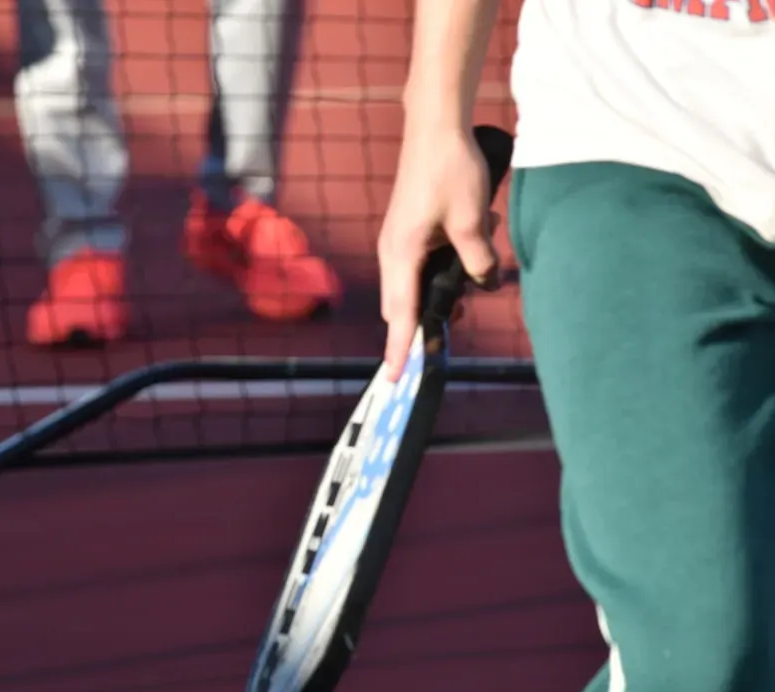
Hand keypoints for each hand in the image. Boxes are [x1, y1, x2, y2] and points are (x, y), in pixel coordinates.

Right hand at [377, 128, 499, 380]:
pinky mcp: (408, 230)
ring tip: (474, 275)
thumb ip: (478, 260)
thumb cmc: (450, 168)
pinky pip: (422, 263)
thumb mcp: (472, 220)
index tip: (396, 378)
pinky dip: (444, 266)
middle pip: (403, 305)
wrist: (436, 126)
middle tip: (457, 323)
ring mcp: (398, 241)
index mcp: (401, 254)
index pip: (400, 315)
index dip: (401, 348)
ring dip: (441, 289)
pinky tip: (474, 241)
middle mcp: (393, 252)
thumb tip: (486, 284)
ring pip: (415, 284)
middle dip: (427, 321)